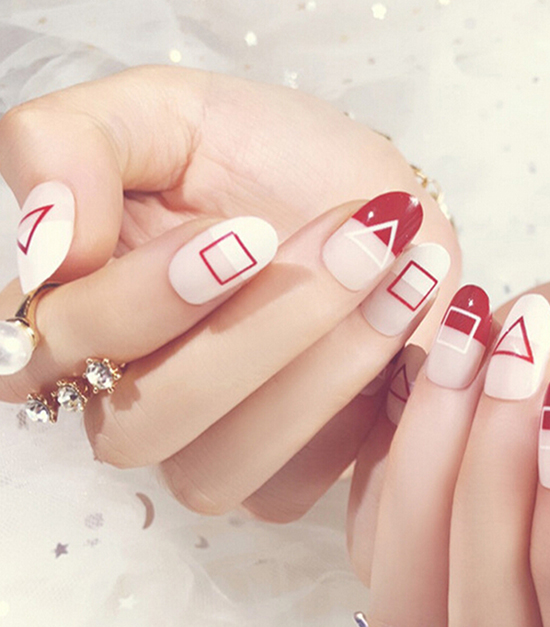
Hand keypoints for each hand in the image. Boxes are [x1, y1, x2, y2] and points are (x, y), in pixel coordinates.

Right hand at [0, 66, 458, 520]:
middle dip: (256, 336)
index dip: (149, 300)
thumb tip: (45, 245)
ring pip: (215, 473)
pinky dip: (356, 412)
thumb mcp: (167, 113)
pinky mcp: (277, 478)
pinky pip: (292, 490)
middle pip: (141, 425)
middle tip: (355, 244)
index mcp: (77, 311)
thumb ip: (71, 146)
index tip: (247, 234)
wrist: (370, 208)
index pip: (65, 342)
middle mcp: (125, 397)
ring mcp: (200, 448)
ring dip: (317, 375)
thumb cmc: (263, 157)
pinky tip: (403, 329)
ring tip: (394, 278)